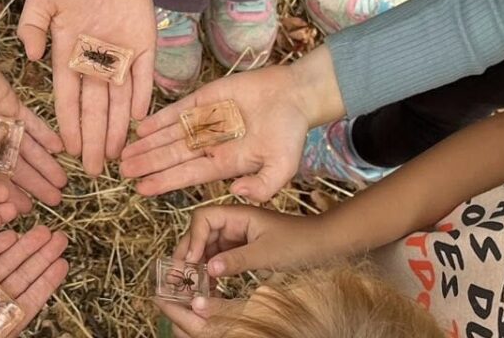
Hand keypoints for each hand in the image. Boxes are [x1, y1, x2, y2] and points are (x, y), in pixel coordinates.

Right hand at [0, 46, 67, 207]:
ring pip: (26, 150)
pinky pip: (32, 124)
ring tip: (62, 182)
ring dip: (44, 165)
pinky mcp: (11, 107)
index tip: (24, 210)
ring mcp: (0, 126)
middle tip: (54, 201)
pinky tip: (60, 147)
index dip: (7, 196)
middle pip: (13, 170)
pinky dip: (46, 135)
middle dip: (33, 185)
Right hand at [0, 226, 70, 337]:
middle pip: (20, 276)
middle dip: (40, 257)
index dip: (47, 280)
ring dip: (23, 247)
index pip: (30, 298)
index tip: (63, 262)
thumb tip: (46, 324)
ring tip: (43, 231)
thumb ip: (13, 327)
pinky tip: (10, 234)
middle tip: (60, 237)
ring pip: (2, 263)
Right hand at [19, 0, 156, 175]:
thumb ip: (31, 26)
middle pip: (94, 108)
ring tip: (115, 155)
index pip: (67, 98)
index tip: (67, 150)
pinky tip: (139, 119)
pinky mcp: (144, 46)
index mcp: (68, 55)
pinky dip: (143, 96)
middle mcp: (95, 62)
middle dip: (93, 138)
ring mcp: (121, 56)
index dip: (68, 124)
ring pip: (119, 100)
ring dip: (117, 127)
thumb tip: (31, 57)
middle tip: (94, 169)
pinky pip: (144, 76)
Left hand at [120, 63, 322, 202]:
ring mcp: (205, 121)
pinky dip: (159, 118)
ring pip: (169, 135)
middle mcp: (210, 144)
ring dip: (147, 144)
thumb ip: (263, 186)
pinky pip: (177, 111)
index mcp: (225, 163)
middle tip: (122, 171)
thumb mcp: (282, 167)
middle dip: (147, 164)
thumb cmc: (291, 132)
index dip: (164, 181)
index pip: (187, 174)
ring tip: (124, 153)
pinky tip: (141, 127)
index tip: (141, 188)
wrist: (296, 95)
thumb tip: (236, 193)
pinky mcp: (205, 99)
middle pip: (171, 156)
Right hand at [156, 205, 336, 334]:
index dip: (193, 238)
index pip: (203, 218)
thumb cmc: (299, 242)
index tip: (192, 261)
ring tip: (190, 287)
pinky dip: (211, 272)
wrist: (324, 246)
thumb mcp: (266, 253)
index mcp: (238, 214)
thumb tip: (209, 269)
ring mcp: (237, 237)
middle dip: (188, 254)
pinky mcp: (242, 250)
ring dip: (198, 266)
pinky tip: (209, 288)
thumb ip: (236, 260)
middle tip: (179, 279)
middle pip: (200, 234)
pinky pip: (219, 260)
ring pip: (207, 249)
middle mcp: (234, 223)